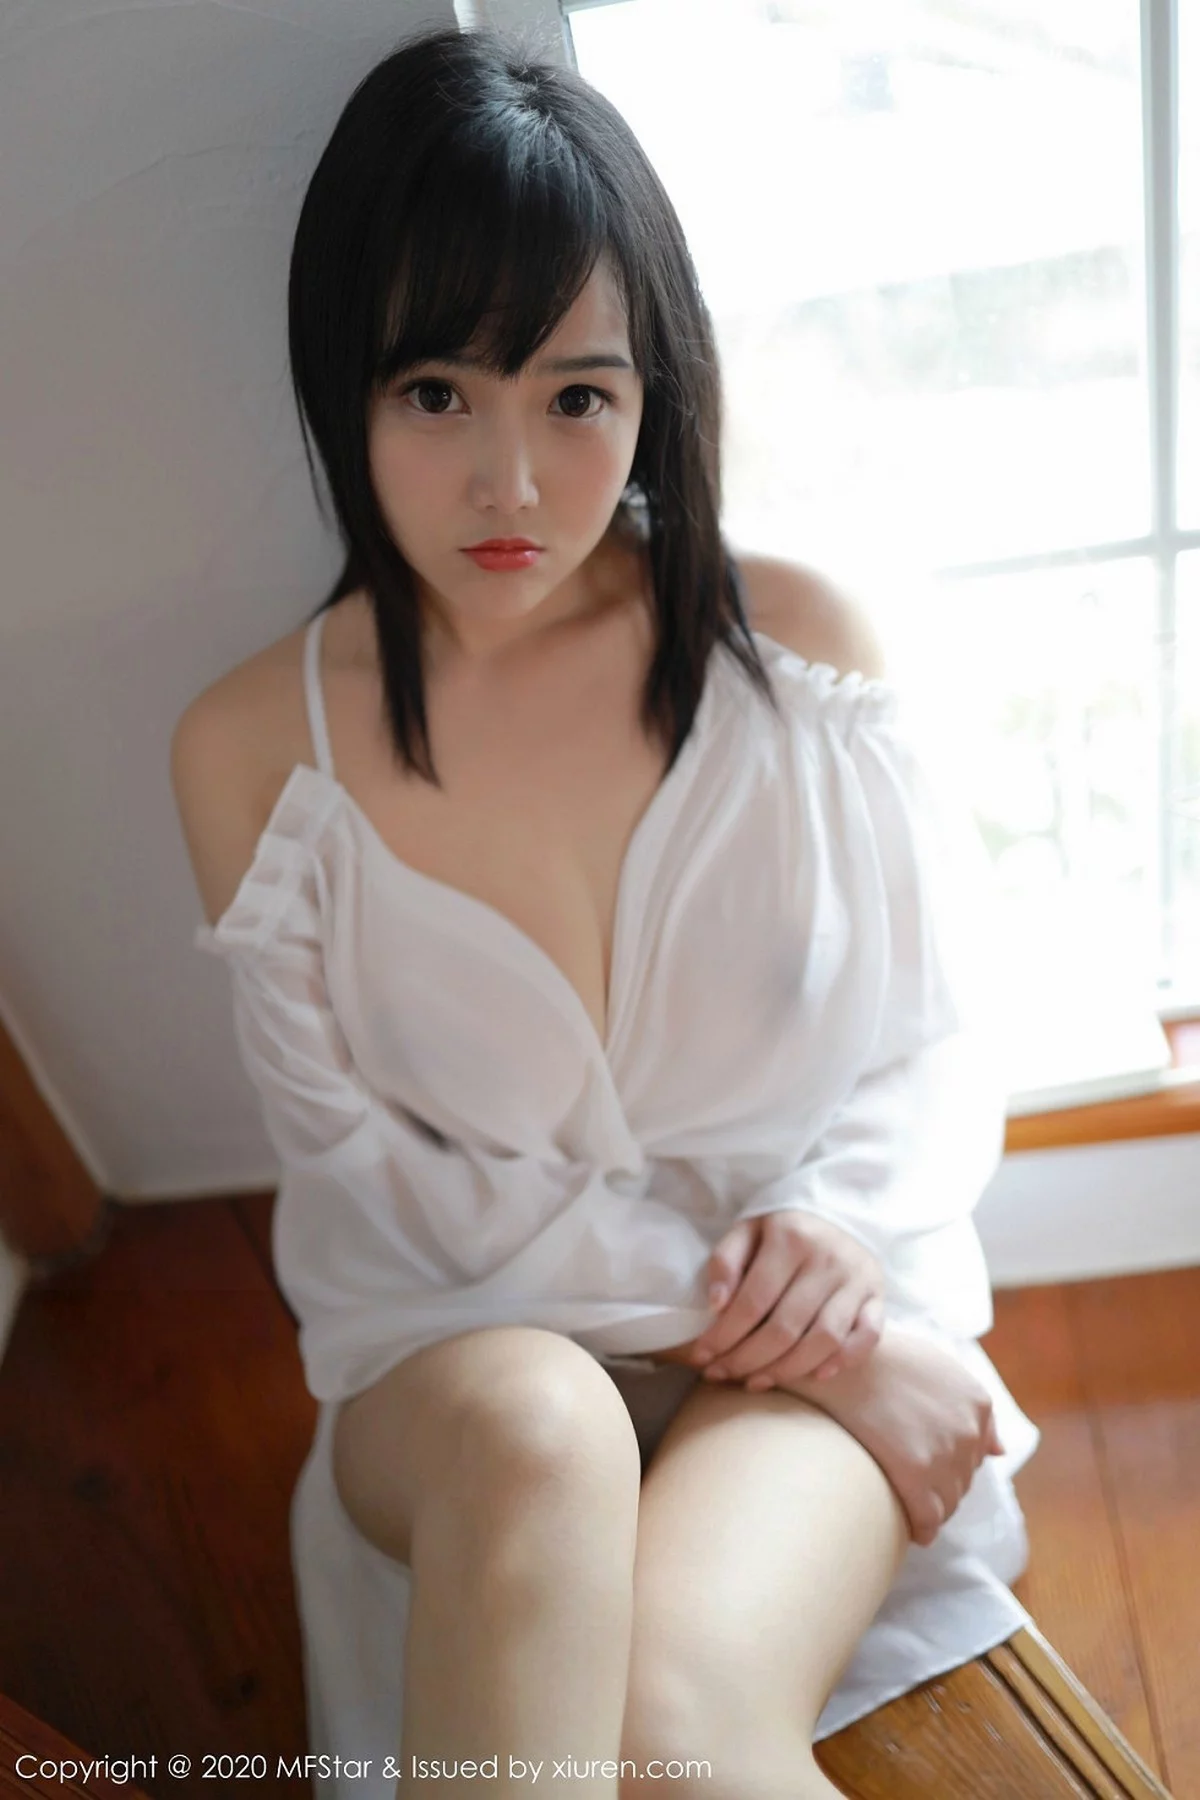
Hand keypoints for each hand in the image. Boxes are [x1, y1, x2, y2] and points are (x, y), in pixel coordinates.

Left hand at [684, 1210, 885, 1386]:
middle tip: (722, 1374)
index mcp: (791, 1238)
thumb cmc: (782, 1229)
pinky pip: (869, 1336)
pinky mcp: (877, 1295)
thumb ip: (726, 1261)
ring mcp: (856, 1279)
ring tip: (757, 1381)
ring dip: (788, 1370)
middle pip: (785, 1328)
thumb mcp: (747, 1230)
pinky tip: (816, 1375)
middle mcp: (827, 1259)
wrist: (836, 1212)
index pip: (752, 1302)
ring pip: (824, 1340)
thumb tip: (715, 1304)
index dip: (724, 1336)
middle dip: (747, 1360)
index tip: (702, 1357)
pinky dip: (844, 1360)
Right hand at [799, 1321, 1005, 1546]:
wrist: (839, 1360)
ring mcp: (945, 1454)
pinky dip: (923, 1529)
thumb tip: (1000, 1451)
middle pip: (963, 1479)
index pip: (977, 1453)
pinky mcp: (916, 1475)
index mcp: (977, 1401)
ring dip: (932, 1507)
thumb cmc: (880, 1356)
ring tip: (906, 1502)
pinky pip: (929, 1519)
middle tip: (910, 1482)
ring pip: (949, 1503)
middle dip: (941, 1485)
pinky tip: (911, 1531)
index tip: (927, 1465)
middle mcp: (968, 1429)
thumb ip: (970, 1404)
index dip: (950, 1462)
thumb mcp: (935, 1364)